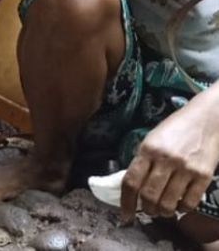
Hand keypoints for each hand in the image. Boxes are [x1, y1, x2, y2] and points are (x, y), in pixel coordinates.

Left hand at [121, 97, 218, 221]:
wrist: (207, 118)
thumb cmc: (176, 128)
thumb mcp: (152, 139)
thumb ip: (142, 161)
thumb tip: (132, 187)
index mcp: (148, 149)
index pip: (131, 182)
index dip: (126, 202)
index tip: (125, 215)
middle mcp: (166, 159)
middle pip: (149, 196)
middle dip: (146, 209)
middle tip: (147, 210)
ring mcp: (186, 168)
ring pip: (168, 203)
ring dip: (163, 212)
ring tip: (162, 210)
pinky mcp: (204, 175)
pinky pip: (190, 202)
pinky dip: (182, 209)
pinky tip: (179, 204)